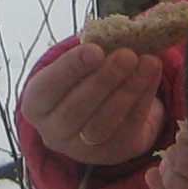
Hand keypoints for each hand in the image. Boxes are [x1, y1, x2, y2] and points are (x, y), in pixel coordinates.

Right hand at [20, 42, 166, 165]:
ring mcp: (81, 149)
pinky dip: (144, 99)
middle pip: (76, 109)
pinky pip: (128, 128)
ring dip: (128, 91)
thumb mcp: (76, 66)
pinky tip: (151, 75)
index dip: (70, 69)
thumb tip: (116, 34)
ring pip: (103, 124)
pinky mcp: (112, 154)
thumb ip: (89, 53)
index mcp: (36, 105)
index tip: (95, 50)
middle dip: (104, 80)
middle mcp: (52, 132)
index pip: (48, 88)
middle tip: (127, 55)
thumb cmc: (82, 80)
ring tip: (148, 62)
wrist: (98, 115)